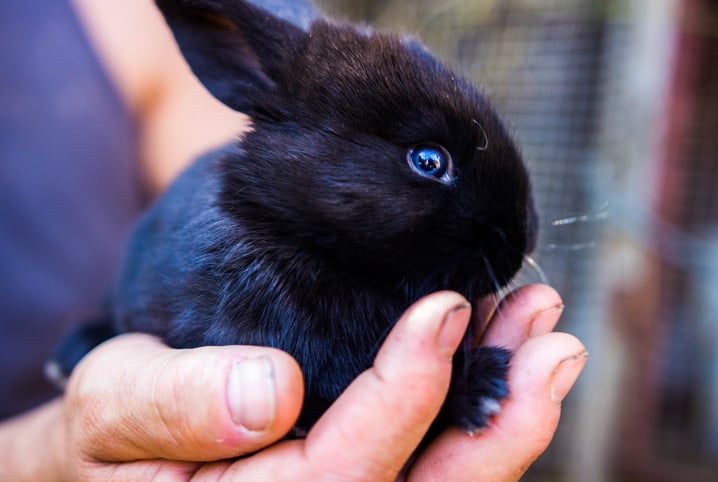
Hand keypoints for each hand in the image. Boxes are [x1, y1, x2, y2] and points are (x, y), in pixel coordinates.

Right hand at [0, 284, 584, 480]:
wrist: (111, 460)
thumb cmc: (103, 437)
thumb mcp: (110, 408)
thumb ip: (170, 406)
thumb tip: (267, 392)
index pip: (342, 474)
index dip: (403, 397)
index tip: (444, 311)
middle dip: (499, 421)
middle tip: (552, 340)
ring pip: (443, 479)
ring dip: (504, 409)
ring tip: (547, 338)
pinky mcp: (359, 476)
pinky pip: (432, 462)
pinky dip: (478, 410)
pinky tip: (504, 356)